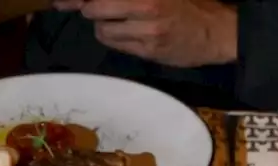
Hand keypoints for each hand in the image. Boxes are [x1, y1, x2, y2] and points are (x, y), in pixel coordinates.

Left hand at [54, 0, 237, 67]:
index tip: (61, 2)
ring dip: (104, 26)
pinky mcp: (147, 49)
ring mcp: (146, 28)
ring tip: (119, 21)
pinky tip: (128, 33)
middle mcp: (145, 4)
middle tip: (90, 8)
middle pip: (95, 7)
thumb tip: (89, 1)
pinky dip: (115, 38)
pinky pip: (116, 44)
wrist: (215, 31)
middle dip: (89, 8)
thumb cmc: (187, 4)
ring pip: (102, 29)